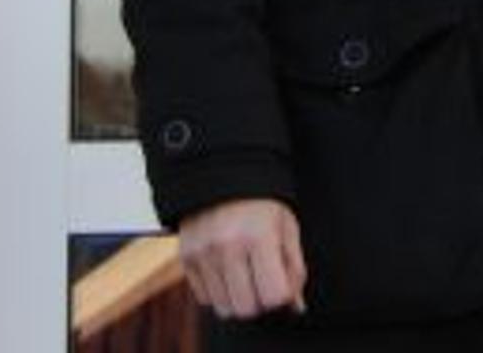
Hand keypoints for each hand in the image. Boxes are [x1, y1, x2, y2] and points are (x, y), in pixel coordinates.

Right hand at [175, 196, 307, 320]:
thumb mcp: (286, 227)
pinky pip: (204, 298)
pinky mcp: (186, 257)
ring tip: (244, 275)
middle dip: (259, 301)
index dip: (281, 294)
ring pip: (223, 308)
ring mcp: (203, 253)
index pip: (273, 295)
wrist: (222, 173)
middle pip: (246, 309)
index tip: (281, 281)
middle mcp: (227, 247)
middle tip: (262, 281)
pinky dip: (217, 292)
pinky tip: (226, 270)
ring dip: (237, 299)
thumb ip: (294, 268)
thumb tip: (296, 307)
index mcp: (259, 236)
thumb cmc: (262, 202)